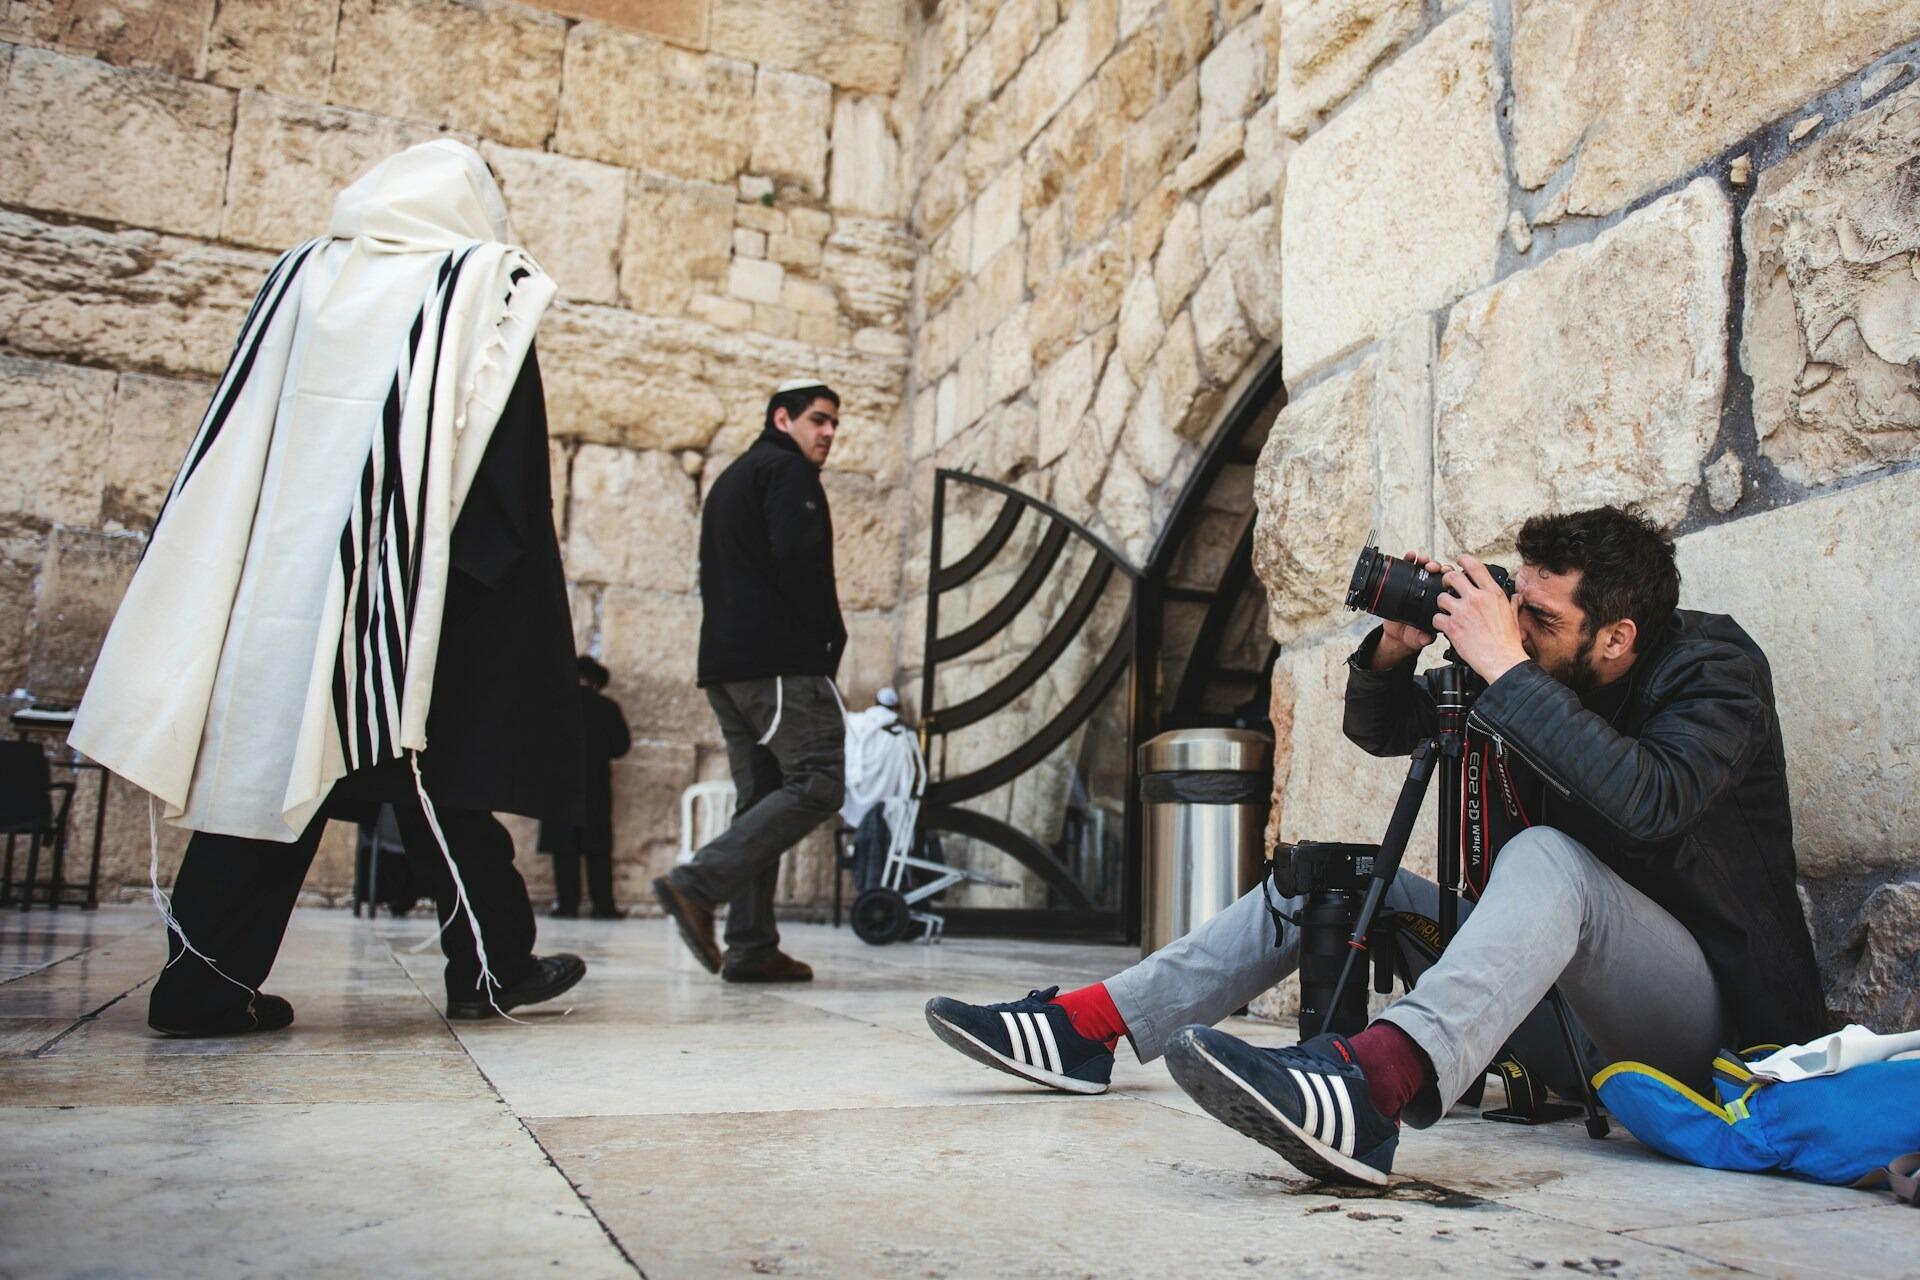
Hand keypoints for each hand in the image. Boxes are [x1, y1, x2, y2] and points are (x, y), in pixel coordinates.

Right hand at [1369, 551, 1441, 668]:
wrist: (1398, 635)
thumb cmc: (1415, 635)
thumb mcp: (1420, 638)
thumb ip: (1424, 637)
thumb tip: (1426, 637)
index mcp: (1439, 602)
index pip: (1449, 585)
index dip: (1450, 578)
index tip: (1448, 574)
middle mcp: (1431, 592)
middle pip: (1439, 573)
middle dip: (1438, 566)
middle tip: (1433, 567)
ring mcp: (1418, 586)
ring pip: (1425, 568)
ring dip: (1426, 561)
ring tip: (1422, 560)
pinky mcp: (1403, 583)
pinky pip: (1408, 569)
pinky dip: (1409, 560)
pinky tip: (1410, 557)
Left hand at [1432, 554, 1528, 683]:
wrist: (1503, 661)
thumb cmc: (1508, 642)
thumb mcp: (1514, 617)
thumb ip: (1513, 603)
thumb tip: (1516, 597)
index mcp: (1493, 594)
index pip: (1475, 566)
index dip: (1463, 560)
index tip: (1458, 560)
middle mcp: (1477, 599)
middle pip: (1452, 577)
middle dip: (1446, 580)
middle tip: (1447, 587)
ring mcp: (1463, 612)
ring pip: (1441, 597)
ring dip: (1441, 604)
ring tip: (1447, 611)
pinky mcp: (1453, 627)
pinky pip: (1436, 618)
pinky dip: (1438, 622)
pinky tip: (1445, 627)